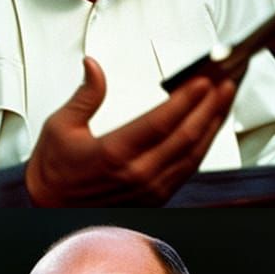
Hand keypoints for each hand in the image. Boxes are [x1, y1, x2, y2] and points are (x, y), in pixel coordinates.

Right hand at [25, 57, 237, 205]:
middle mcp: (136, 174)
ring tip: (227, 97)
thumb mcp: (60, 126)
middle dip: (211, 104)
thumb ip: (85, 95)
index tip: (204, 79)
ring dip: (214, 123)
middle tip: (227, 79)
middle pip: (187, 136)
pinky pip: (188, 168)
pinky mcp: (155, 197)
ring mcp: (149, 188)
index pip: (161, 122)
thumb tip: (93, 67)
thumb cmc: (53, 170)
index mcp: (113, 154)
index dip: (187, 99)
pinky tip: (211, 126)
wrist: (47, 206)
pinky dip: (204, 145)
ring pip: (194, 153)